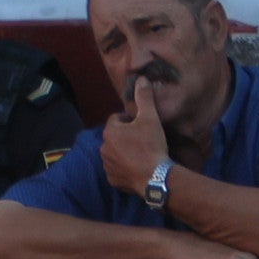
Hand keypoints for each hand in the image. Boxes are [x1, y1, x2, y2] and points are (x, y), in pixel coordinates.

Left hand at [98, 75, 172, 198]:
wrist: (155, 177)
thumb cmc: (151, 145)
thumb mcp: (150, 117)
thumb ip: (144, 97)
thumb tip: (140, 78)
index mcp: (110, 132)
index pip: (117, 119)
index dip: (131, 120)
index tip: (142, 125)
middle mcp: (103, 148)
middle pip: (115, 137)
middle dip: (126, 136)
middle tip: (144, 140)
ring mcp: (107, 166)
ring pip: (115, 153)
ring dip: (125, 152)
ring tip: (141, 154)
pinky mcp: (112, 180)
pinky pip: (117, 170)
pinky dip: (125, 168)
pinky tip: (138, 168)